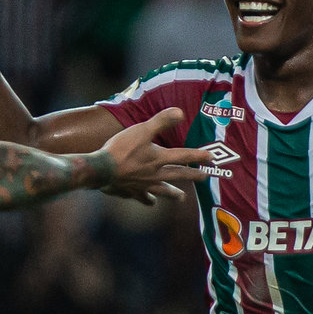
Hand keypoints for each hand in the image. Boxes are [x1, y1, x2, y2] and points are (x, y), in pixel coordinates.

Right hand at [97, 109, 211, 201]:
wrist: (101, 170)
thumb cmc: (121, 149)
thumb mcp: (141, 130)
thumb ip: (161, 121)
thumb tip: (181, 112)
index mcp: (159, 159)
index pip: (184, 156)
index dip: (198, 156)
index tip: (211, 158)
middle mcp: (155, 174)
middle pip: (178, 175)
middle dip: (192, 175)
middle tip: (205, 177)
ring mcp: (143, 185)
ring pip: (163, 191)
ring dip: (173, 193)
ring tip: (181, 198)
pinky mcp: (131, 192)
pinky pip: (142, 198)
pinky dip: (147, 199)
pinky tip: (150, 201)